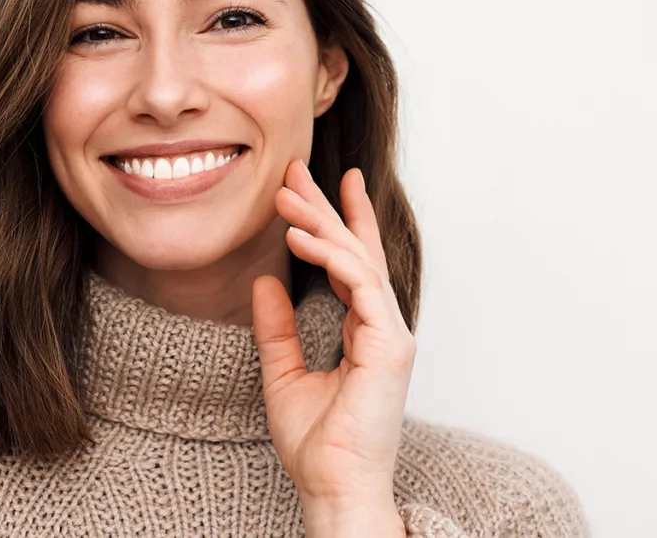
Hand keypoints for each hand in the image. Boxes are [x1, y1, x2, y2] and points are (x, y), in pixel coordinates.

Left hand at [251, 159, 417, 508]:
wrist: (333, 487)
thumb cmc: (317, 444)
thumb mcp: (284, 373)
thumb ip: (277, 328)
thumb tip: (265, 282)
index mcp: (365, 332)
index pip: (352, 264)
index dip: (337, 221)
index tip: (319, 184)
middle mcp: (383, 326)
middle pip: (356, 251)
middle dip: (327, 208)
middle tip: (296, 170)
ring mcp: (391, 334)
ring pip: (357, 260)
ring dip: (321, 223)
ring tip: (286, 193)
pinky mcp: (389, 346)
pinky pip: (360, 286)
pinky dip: (331, 258)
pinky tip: (300, 239)